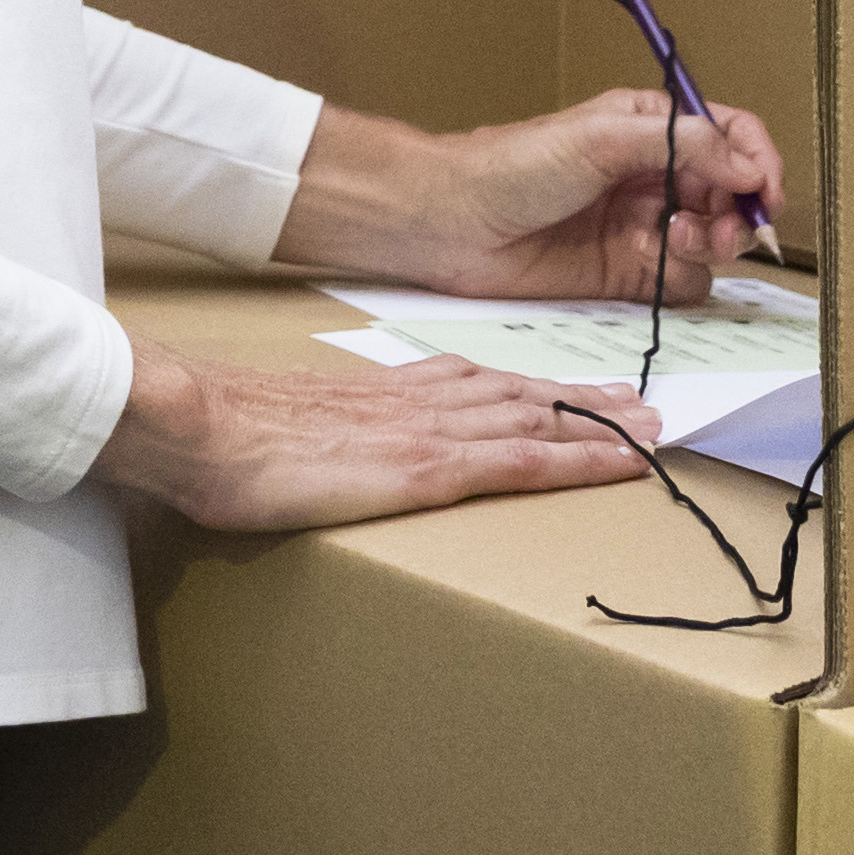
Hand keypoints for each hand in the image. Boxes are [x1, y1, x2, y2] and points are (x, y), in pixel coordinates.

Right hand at [89, 337, 659, 530]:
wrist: (200, 426)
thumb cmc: (224, 432)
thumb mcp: (284, 423)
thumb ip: (319, 427)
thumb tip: (320, 442)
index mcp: (385, 393)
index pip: (479, 385)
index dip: (536, 389)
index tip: (578, 391)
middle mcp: (420, 403)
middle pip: (523, 396)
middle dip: (588, 401)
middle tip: (646, 405)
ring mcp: (430, 433)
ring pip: (538, 422)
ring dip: (601, 425)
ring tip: (653, 428)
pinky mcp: (428, 469)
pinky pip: (523, 462)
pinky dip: (580, 460)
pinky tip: (620, 465)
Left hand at [272, 91, 786, 304]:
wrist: (454, 223)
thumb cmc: (511, 166)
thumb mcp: (602, 137)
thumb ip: (683, 144)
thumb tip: (747, 163)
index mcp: (651, 127)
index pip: (731, 134)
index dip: (758, 160)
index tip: (764, 190)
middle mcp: (655, 174)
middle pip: (734, 194)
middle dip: (739, 211)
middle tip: (718, 225)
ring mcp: (643, 224)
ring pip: (716, 242)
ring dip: (712, 244)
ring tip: (676, 239)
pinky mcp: (628, 271)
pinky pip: (683, 281)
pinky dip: (682, 278)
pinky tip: (651, 263)